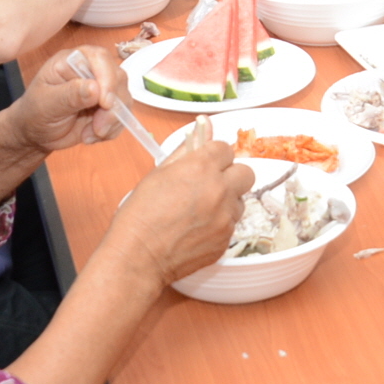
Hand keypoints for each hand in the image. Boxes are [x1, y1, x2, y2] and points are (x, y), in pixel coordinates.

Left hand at [11, 45, 131, 152]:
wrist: (36, 134)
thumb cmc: (35, 113)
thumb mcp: (46, 105)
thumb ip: (68, 95)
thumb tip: (95, 88)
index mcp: (73, 60)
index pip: (99, 57)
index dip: (107, 78)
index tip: (105, 103)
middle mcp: (92, 69)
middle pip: (118, 78)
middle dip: (112, 108)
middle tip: (98, 129)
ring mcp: (104, 87)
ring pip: (124, 99)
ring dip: (111, 122)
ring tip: (88, 136)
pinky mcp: (110, 105)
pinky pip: (123, 115)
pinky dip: (111, 130)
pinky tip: (91, 136)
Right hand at [104, 116, 252, 288]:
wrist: (138, 256)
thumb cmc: (140, 215)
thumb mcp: (159, 174)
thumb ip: (185, 150)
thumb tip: (203, 127)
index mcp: (201, 168)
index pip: (225, 148)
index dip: (214, 156)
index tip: (206, 163)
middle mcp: (219, 190)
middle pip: (245, 172)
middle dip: (230, 175)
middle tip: (210, 184)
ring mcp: (226, 217)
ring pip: (239, 200)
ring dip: (226, 201)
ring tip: (198, 211)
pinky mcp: (226, 239)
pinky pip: (231, 225)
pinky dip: (219, 224)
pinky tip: (196, 229)